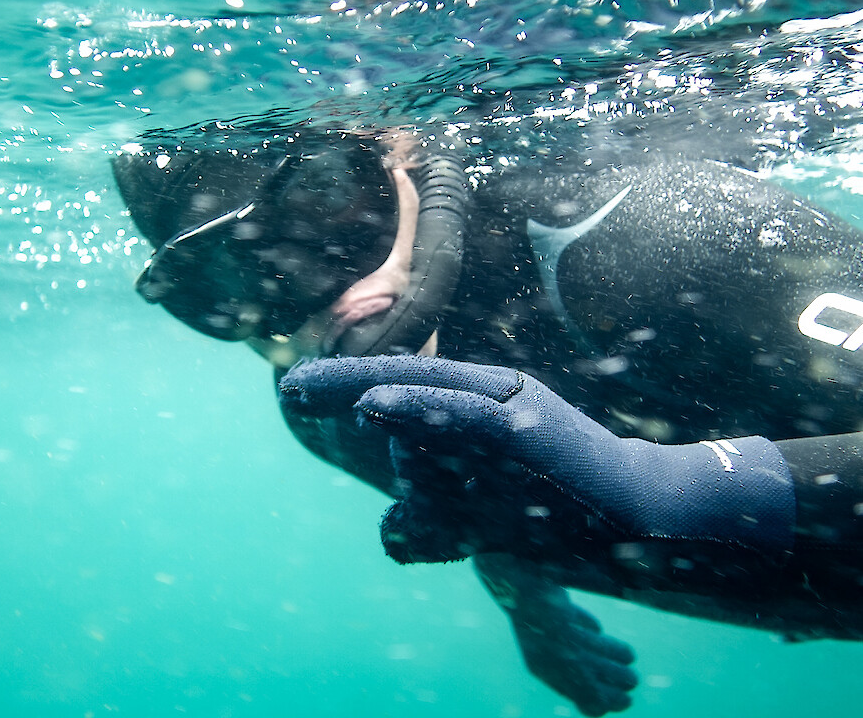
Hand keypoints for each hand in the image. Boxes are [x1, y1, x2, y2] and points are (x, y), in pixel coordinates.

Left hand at [279, 354, 792, 563]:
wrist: (628, 518)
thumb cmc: (549, 514)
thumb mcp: (478, 521)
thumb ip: (434, 523)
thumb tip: (390, 537)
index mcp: (473, 407)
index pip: (399, 384)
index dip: (344, 384)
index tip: (292, 390)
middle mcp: (487, 394)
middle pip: (402, 378)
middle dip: (340, 383)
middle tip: (286, 387)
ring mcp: (507, 405)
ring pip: (425, 388)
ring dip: (365, 388)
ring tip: (309, 393)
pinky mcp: (526, 425)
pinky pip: (461, 409)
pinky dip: (416, 403)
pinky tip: (370, 402)